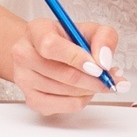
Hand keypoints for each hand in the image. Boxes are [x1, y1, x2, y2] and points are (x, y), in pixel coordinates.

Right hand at [9, 15, 124, 113]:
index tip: (98, 66)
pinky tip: (86, 90)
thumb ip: (104, 37)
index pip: (50, 46)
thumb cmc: (68, 40)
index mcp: (36, 30)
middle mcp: (23, 54)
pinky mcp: (31, 99)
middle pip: (61, 73)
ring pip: (65, 92)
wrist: (46, 53)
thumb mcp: (90, 29)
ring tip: (100, 81)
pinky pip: (64, 106)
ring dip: (90, 90)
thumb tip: (104, 60)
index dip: (76, 58)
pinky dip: (82, 100)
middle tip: (112, 80)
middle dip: (93, 80)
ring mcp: (24, 79)